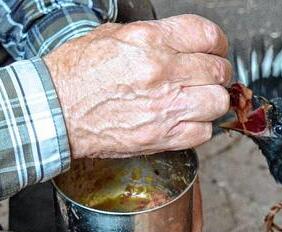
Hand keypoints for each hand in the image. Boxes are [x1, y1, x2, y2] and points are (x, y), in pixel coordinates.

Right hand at [44, 14, 230, 158]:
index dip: (218, 43)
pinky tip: (187, 120)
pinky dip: (201, 127)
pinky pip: (204, 132)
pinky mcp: (163, 137)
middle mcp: (163, 72)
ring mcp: (166, 107)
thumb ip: (154, 38)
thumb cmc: (76, 75)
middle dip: (217, 72)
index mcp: (151, 41)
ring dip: (212, 100)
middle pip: (218, 70)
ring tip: (199, 99)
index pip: (208, 36)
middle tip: (208, 76)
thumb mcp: (112, 37)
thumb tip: (181, 43)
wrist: (54, 112)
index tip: (216, 50)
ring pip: (218, 101)